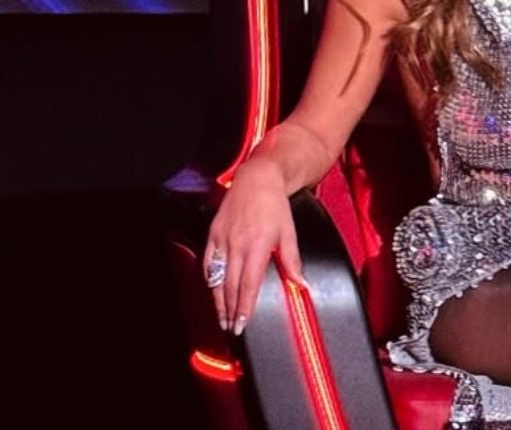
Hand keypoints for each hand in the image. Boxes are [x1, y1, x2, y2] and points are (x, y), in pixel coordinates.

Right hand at [204, 158, 305, 334]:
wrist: (256, 180)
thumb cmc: (274, 206)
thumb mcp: (289, 233)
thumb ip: (292, 261)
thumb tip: (301, 284)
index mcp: (258, 246)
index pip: (249, 285)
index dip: (244, 308)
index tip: (242, 324)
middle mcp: (237, 245)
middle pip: (231, 286)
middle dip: (230, 311)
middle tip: (231, 328)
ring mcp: (222, 240)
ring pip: (217, 278)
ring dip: (218, 301)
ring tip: (222, 318)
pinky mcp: (213, 234)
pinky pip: (209, 262)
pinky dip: (210, 280)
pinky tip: (213, 291)